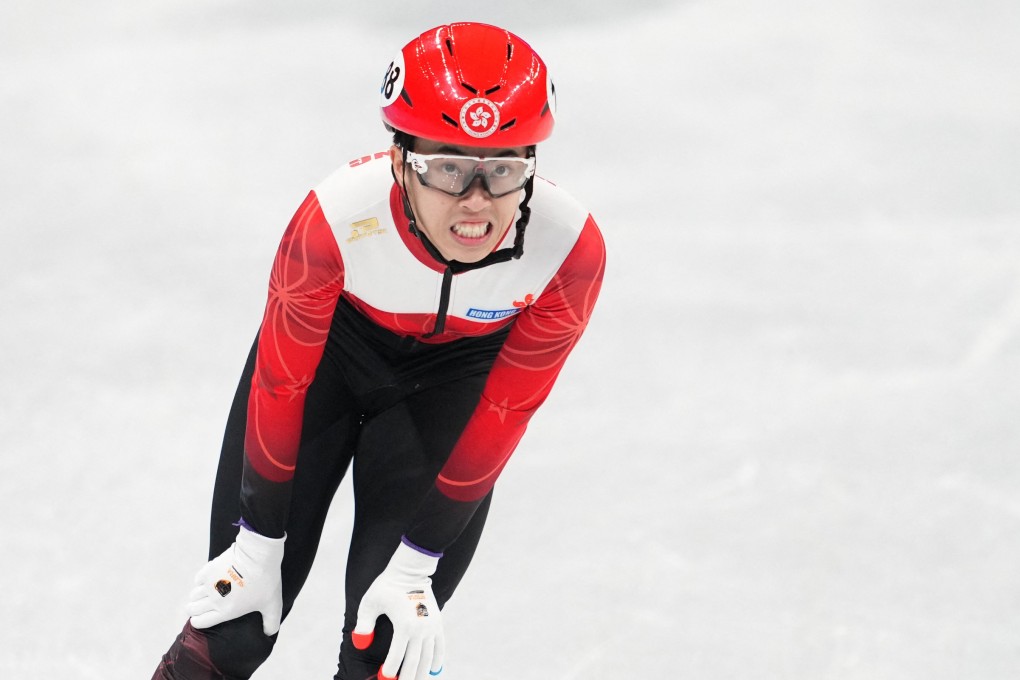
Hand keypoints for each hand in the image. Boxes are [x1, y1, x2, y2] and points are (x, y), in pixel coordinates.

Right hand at [186, 524, 285, 635]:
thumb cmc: (265, 581)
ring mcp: (210, 584)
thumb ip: (271, 623)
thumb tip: (268, 634)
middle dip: (195, 610)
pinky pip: (197, 579)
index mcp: (226, 611)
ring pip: (193, 595)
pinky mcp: (209, 569)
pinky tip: (210, 580)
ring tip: (206, 594)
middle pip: (192, 609)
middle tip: (201, 607)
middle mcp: (214, 600)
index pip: (200, 622)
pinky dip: (201, 580)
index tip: (201, 619)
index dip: (198, 622)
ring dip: (197, 596)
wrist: (258, 556)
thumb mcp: (272, 605)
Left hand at [353, 539, 443, 678]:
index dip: (389, 672)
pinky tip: (433, 672)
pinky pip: (440, 647)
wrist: (411, 571)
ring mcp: (431, 627)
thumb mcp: (370, 602)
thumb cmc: (387, 586)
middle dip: (406, 678)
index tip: (384, 678)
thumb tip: (359, 644)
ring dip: (421, 674)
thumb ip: (364, 624)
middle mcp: (420, 629)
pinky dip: (437, 661)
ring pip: (428, 659)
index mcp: (403, 625)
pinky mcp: (438, 623)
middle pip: (414, 662)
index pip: (395, 657)